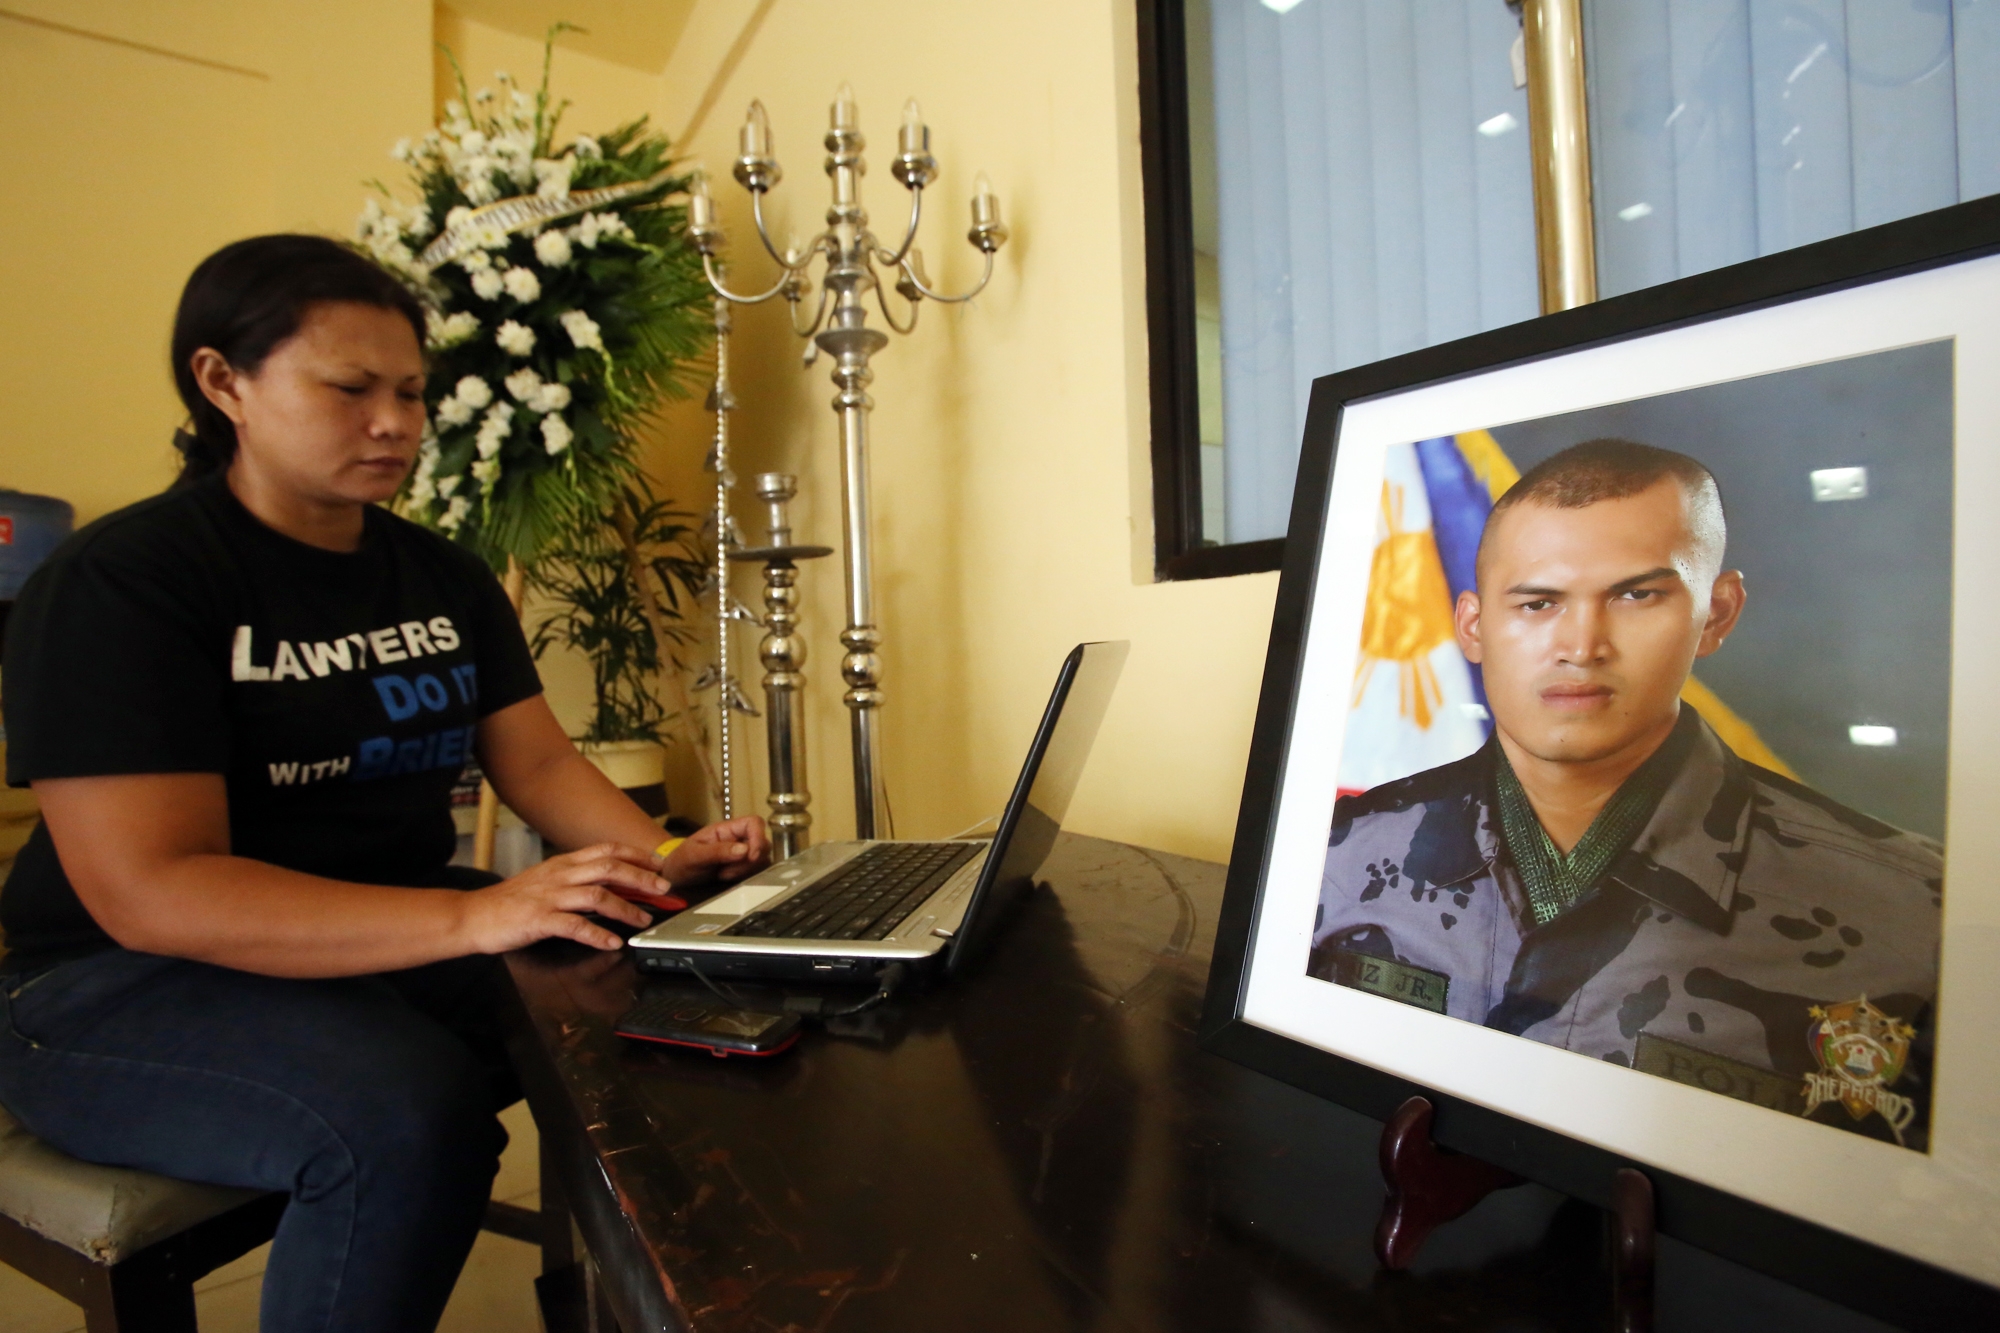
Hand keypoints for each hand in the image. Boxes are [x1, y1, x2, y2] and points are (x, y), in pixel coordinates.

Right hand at [456, 843, 682, 953]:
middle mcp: (559, 875)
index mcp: (563, 863)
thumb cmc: (511, 901)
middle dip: (641, 877)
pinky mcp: (538, 920)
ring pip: (596, 895)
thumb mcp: (546, 881)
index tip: (659, 863)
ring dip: (626, 908)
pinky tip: (612, 943)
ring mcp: (549, 897)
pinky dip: (597, 935)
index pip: (606, 850)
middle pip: (608, 868)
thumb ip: (576, 879)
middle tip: (664, 889)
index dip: (636, 854)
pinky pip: (574, 926)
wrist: (473, 915)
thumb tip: (612, 884)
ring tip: (643, 920)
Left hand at [659, 817, 771, 887]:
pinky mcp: (742, 871)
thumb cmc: (680, 861)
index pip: (754, 823)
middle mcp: (738, 840)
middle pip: (763, 843)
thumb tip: (744, 849)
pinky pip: (756, 873)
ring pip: (762, 861)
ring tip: (723, 875)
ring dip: (746, 871)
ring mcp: (742, 856)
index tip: (751, 855)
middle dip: (749, 861)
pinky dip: (745, 879)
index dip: (758, 837)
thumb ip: (717, 851)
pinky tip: (727, 881)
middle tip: (726, 871)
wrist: (673, 878)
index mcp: (727, 830)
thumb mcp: (693, 854)